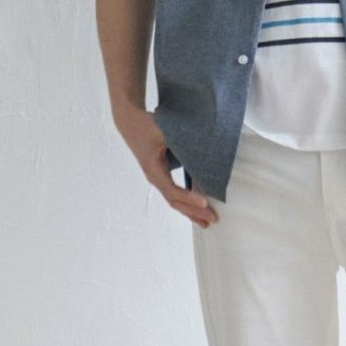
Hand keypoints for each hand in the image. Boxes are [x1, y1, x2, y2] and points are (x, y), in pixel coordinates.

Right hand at [120, 111, 217, 228]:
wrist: (131, 123)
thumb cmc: (148, 125)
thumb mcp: (166, 132)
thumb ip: (183, 145)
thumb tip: (206, 156)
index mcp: (153, 169)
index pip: (172, 190)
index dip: (188, 198)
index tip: (205, 202)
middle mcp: (154, 177)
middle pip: (174, 201)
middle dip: (194, 211)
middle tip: (214, 219)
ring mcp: (157, 178)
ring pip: (174, 200)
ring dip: (191, 212)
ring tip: (207, 222)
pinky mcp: (161, 175)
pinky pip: (174, 193)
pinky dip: (187, 202)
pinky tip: (198, 208)